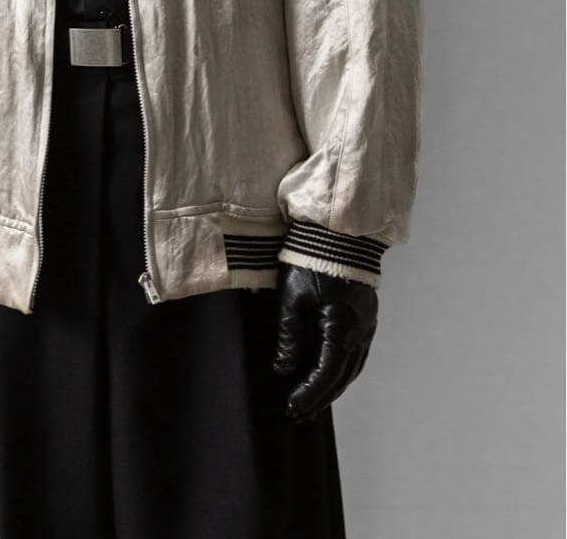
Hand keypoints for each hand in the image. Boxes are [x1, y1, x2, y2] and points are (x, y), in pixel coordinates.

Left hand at [273, 263, 377, 422]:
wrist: (338, 234)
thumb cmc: (310, 261)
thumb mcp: (292, 298)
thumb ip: (289, 336)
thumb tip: (283, 368)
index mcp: (341, 327)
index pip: (326, 373)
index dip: (309, 394)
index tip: (291, 408)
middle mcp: (360, 331)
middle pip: (341, 377)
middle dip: (319, 399)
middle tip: (298, 416)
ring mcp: (367, 325)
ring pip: (351, 368)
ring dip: (332, 388)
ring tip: (312, 404)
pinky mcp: (365, 317)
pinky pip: (356, 354)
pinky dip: (342, 371)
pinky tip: (329, 377)